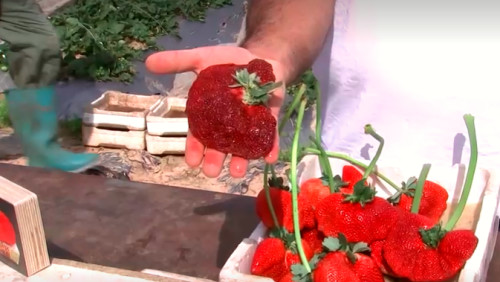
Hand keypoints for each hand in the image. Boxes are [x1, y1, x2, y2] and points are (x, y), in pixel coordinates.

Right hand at [145, 45, 285, 177]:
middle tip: (211, 172)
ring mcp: (249, 124)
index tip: (191, 161)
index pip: (199, 135)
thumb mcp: (202, 58)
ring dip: (241, 160)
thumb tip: (147, 62)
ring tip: (237, 172)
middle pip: (219, 146)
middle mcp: (228, 125)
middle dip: (215, 160)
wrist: (260, 57)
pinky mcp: (268, 121)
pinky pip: (269, 137)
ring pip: (243, 147)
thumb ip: (178, 62)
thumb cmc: (228, 62)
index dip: (194, 148)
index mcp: (209, 115)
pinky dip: (270, 148)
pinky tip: (269, 158)